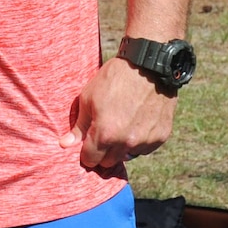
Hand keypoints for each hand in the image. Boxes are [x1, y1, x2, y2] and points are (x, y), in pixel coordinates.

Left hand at [63, 58, 178, 169]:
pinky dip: (139, 140)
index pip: (91, 159)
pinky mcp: (162, 136)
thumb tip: (65, 144)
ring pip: (128, 156)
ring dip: (121, 147)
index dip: (86, 153)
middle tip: (103, 133)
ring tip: (121, 124)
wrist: (148, 66)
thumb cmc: (114, 79)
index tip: (86, 145)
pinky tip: (136, 122)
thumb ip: (79, 126)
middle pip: (109, 161)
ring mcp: (146, 140)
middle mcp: (127, 142)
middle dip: (102, 152)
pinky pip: (145, 148)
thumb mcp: (88, 98)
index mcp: (106, 134)